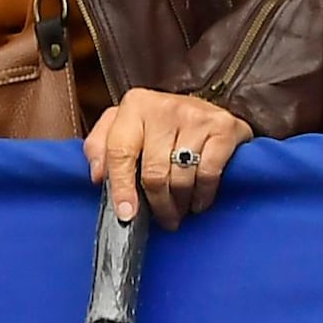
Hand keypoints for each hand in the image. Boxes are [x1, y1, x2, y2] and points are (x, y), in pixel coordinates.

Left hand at [85, 88, 248, 226]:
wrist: (207, 107)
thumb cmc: (159, 124)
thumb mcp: (122, 126)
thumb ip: (99, 147)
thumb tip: (97, 176)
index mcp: (135, 104)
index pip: (120, 152)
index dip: (121, 187)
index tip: (126, 214)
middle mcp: (165, 106)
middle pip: (154, 171)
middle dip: (157, 203)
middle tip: (162, 218)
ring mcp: (197, 116)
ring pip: (182, 176)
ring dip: (179, 203)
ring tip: (178, 211)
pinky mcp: (225, 128)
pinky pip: (209, 173)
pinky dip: (203, 194)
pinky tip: (198, 201)